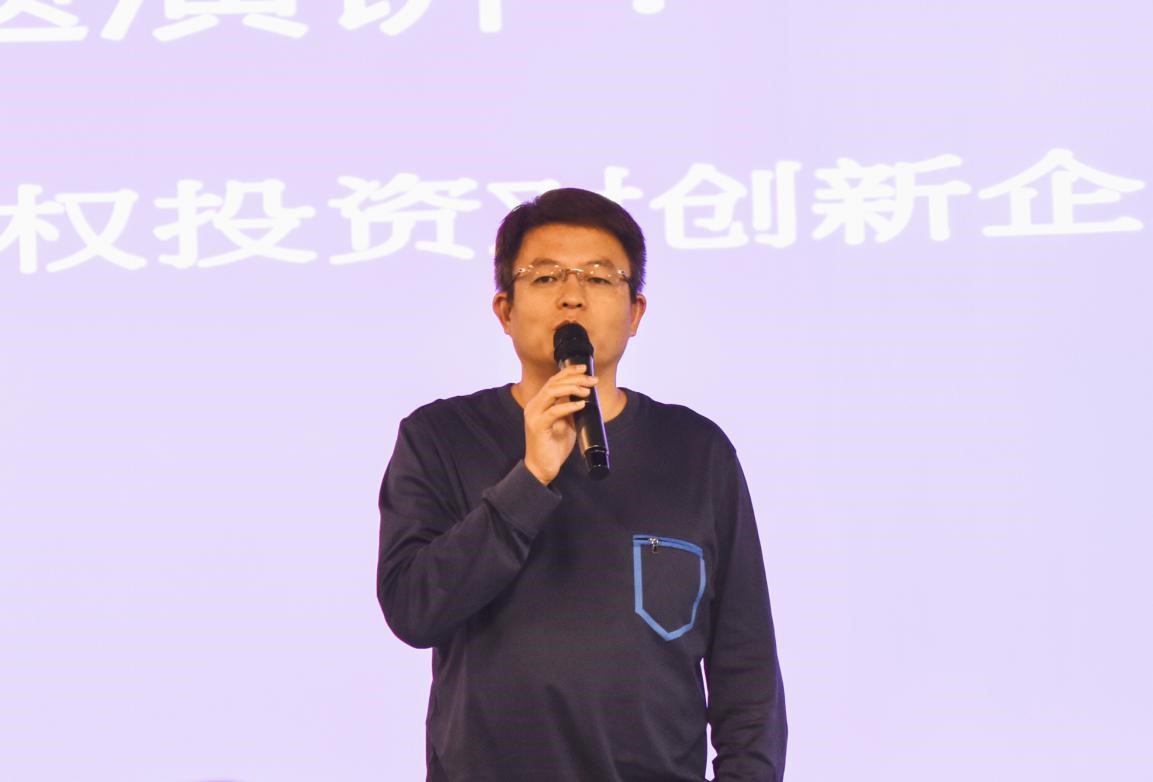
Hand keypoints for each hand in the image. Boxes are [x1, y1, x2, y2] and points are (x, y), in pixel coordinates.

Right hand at [521, 365, 597, 484]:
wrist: (542, 468)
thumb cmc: (554, 447)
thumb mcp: (566, 423)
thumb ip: (570, 409)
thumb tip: (584, 396)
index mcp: (540, 403)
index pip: (553, 381)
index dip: (569, 371)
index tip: (585, 368)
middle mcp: (534, 406)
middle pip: (554, 383)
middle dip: (575, 378)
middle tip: (592, 380)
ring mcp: (534, 415)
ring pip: (551, 392)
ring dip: (572, 388)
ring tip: (587, 391)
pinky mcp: (537, 427)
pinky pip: (554, 412)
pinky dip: (568, 406)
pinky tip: (580, 404)